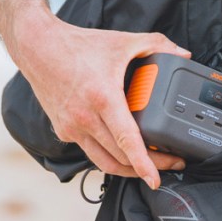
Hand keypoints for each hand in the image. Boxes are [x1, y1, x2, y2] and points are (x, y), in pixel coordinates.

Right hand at [13, 16, 190, 188]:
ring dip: (127, 170)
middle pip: (119, 158)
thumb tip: (183, 54)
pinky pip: (90, 151)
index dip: (144, 164)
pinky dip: (108, 156)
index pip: (126, 140)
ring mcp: (72, 127)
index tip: (156, 178)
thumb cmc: (78, 45)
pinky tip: (123, 152)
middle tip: (170, 166)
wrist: (38, 47)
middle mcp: (85, 118)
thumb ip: (158, 44)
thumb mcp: (123, 41)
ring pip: (103, 162)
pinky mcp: (64, 130)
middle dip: (146, 168)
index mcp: (103, 97)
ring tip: (149, 168)